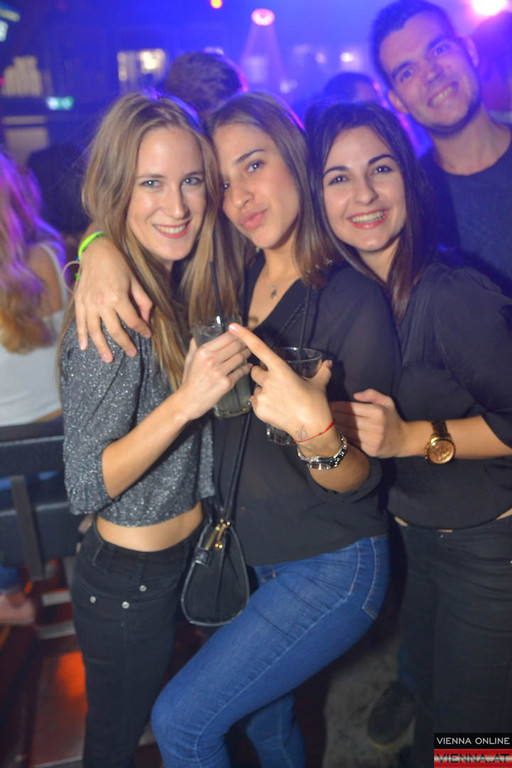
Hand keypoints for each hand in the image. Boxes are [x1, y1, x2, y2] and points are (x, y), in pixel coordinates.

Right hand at [75, 238, 152, 360]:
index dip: (142, 330)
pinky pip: (80, 322)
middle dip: (125, 344)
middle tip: (132, 353)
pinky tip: (85, 347)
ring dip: (102, 347)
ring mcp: (88, 303)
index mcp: (118, 297)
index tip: (147, 334)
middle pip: (115, 331)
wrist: (97, 251)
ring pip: (95, 331)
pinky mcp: (79, 302)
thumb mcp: (135, 281)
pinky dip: (82, 336)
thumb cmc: (119, 265)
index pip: (132, 321)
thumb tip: (146, 320)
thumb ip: (143, 302)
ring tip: (109, 359)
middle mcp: (102, 303)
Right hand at [176, 332, 250, 420]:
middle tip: (250, 342)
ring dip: (247, 354)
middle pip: (236, 345)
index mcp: (203, 351)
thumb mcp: (189, 359)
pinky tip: (248, 367)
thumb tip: (198, 335)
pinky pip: (241, 372)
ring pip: (240, 357)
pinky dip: (246, 368)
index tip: (244, 331)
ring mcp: (219, 372)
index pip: (227, 337)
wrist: (188, 401)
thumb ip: (195, 346)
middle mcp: (211, 360)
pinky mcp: (226, 383)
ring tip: (249, 352)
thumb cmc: (189, 380)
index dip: (238, 333)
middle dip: (245, 342)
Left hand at [229, 323, 331, 438]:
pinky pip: (255, 402)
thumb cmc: (316, 404)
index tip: (233, 327)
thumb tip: (328, 363)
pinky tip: (275, 408)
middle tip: (275, 382)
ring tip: (279, 400)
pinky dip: (262, 403)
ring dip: (263, 390)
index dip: (245, 336)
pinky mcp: (258, 410)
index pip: (260, 349)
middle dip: (262, 374)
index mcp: (281, 370)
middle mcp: (268, 380)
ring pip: (256, 388)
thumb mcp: (319, 384)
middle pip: (255, 371)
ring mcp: (262, 396)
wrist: (311, 428)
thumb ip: (322, 371)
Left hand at [330, 389, 407, 457]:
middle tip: (321, 413)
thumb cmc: (392, 419)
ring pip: (347, 431)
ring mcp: (372, 438)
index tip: (327, 405)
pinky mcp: (370, 449)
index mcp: (377, 411)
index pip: (351, 408)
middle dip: (333, 416)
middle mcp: (375, 425)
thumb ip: (372, 394)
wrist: (404, 440)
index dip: (337, 406)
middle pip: (347, 419)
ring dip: (335, 427)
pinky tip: (334, 434)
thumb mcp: (387, 402)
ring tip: (324, 423)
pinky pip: (352, 442)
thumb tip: (355, 395)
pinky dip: (342, 437)